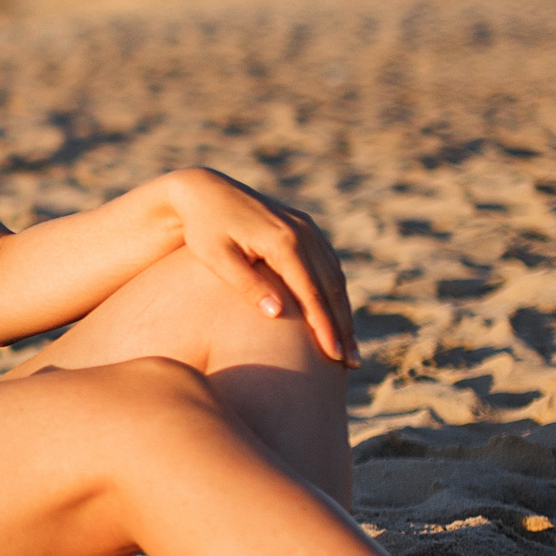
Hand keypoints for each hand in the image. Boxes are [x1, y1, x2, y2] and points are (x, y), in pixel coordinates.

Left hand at [163, 168, 358, 365]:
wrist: (203, 190)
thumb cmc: (203, 229)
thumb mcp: (217, 258)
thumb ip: (247, 285)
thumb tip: (278, 315)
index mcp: (283, 241)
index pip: (312, 293)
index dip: (324, 327)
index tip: (334, 356)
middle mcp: (303, 232)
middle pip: (331, 288)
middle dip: (343, 328)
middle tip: (352, 365)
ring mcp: (307, 228)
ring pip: (335, 277)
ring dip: (344, 313)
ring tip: (350, 348)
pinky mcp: (305, 228)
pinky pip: (328, 264)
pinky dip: (336, 292)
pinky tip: (338, 315)